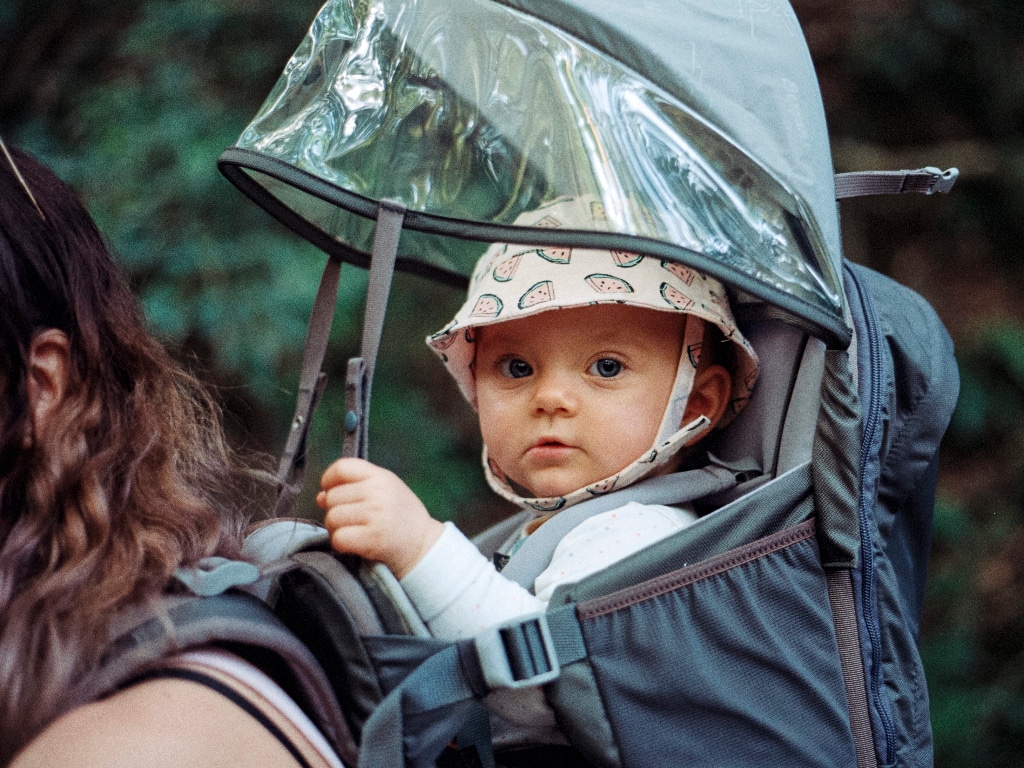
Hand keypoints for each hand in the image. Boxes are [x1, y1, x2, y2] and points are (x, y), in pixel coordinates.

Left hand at [317, 458, 443, 578]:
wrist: (423, 545)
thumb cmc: (401, 517)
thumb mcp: (385, 491)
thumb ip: (355, 488)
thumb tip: (320, 496)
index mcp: (380, 476)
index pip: (342, 467)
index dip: (329, 480)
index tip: (331, 491)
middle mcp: (378, 492)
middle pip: (332, 497)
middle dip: (334, 511)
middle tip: (350, 520)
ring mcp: (375, 515)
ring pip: (332, 518)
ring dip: (336, 529)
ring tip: (353, 531)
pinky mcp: (373, 538)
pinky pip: (339, 538)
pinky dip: (341, 544)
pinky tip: (354, 544)